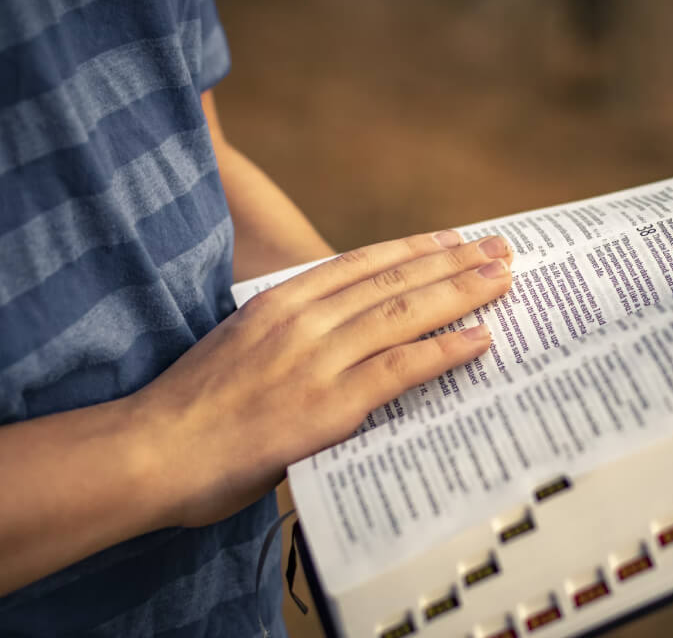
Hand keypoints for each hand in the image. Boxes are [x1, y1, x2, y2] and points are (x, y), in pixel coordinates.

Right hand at [129, 230, 512, 527]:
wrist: (150, 451)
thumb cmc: (189, 410)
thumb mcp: (238, 348)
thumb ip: (286, 338)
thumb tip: (336, 343)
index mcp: (278, 301)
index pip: (359, 263)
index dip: (412, 249)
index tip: (449, 239)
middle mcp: (303, 318)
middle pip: (393, 279)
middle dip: (453, 261)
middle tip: (499, 249)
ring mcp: (318, 357)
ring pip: (406, 312)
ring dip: (462, 293)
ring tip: (504, 280)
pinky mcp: (330, 403)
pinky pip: (402, 367)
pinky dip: (447, 350)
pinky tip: (481, 338)